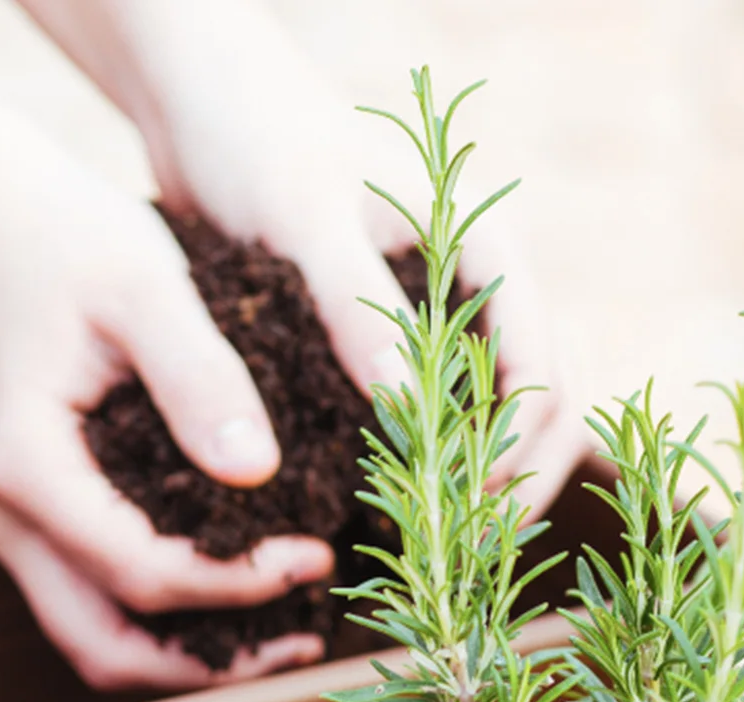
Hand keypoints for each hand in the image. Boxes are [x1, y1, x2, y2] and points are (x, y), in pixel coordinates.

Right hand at [0, 132, 335, 690]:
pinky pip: (93, 597)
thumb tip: (259, 473)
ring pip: (94, 638)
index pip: (141, 575)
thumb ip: (200, 377)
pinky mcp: (29, 515)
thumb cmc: (66, 233)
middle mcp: (3, 515)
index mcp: (27, 468)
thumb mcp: (148, 284)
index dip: (236, 585)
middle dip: (208, 664)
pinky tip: (236, 588)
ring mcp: (8, 522)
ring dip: (185, 654)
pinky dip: (163, 615)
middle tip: (303, 639)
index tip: (316, 557)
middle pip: (105, 646)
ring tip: (281, 631)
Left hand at [25, 0, 590, 516]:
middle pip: (540, 410)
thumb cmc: (258, 142)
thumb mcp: (305, 225)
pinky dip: (426, 468)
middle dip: (509, 486)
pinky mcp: (391, 342)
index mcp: (487, 250)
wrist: (199, 104)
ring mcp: (440, 318)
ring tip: (427, 550)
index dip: (518, 455)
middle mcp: (478, 290)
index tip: (467, 514)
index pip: (544, 374)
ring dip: (474, 487)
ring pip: (494, 422)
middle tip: (453, 556)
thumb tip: (412, 418)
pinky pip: (435, 417)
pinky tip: (385, 513)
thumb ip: (358, 314)